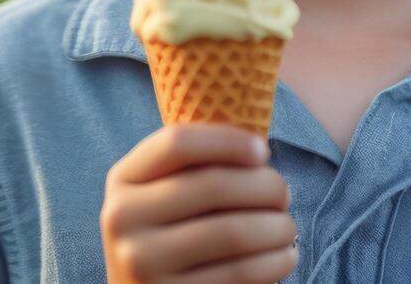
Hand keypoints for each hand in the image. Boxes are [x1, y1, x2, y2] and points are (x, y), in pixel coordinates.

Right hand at [101, 123, 298, 283]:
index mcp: (122, 180)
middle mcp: (122, 218)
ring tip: (288, 227)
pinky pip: (239, 273)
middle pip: (212, 185)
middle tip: (284, 194)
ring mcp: (141, 263)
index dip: (227, 140)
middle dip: (264, 185)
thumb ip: (191, 169)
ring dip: (277, 226)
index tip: (263, 151)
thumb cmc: (168, 237)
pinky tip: (284, 256)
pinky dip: (274, 262)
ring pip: (232, 232)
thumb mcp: (159, 197)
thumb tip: (257, 146)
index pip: (177, 143)